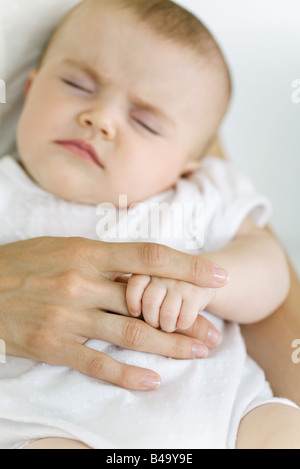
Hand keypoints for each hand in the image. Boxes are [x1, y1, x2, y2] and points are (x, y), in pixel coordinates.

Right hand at [0, 237, 226, 390]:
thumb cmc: (24, 263)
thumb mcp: (65, 247)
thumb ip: (104, 259)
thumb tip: (143, 268)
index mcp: (86, 253)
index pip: (148, 256)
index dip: (186, 265)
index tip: (216, 274)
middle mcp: (82, 282)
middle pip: (147, 302)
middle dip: (185, 318)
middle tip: (213, 331)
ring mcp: (68, 315)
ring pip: (130, 333)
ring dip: (169, 346)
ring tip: (197, 353)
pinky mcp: (53, 344)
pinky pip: (97, 363)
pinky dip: (127, 373)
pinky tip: (152, 379)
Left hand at [125, 275, 216, 332]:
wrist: (206, 275)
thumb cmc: (169, 287)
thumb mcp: (149, 284)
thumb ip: (134, 293)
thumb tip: (122, 317)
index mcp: (148, 267)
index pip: (135, 285)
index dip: (133, 302)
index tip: (136, 313)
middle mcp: (165, 271)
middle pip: (150, 303)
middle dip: (152, 320)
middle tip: (156, 322)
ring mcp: (181, 282)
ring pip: (166, 315)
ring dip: (167, 326)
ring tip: (168, 324)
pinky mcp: (197, 294)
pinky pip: (183, 320)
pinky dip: (181, 326)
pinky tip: (182, 321)